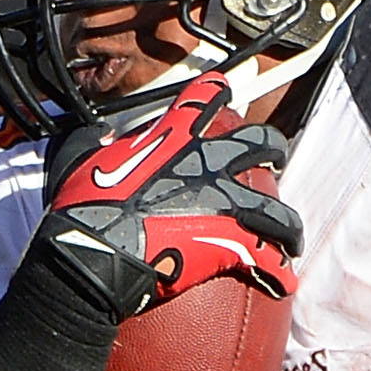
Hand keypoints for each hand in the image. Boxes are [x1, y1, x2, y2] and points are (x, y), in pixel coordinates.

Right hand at [28, 73, 300, 323]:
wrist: (93, 252)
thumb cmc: (82, 208)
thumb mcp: (78, 158)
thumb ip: (94, 141)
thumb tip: (98, 136)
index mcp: (172, 139)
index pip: (203, 99)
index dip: (216, 90)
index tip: (225, 87)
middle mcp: (207, 163)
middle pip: (260, 143)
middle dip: (272, 149)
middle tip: (275, 161)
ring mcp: (224, 202)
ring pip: (277, 209)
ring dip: (288, 225)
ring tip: (291, 239)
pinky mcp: (230, 241)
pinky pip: (267, 259)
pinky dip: (278, 273)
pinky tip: (285, 282)